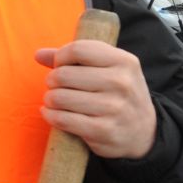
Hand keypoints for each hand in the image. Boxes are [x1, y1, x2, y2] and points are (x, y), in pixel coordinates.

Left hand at [36, 38, 157, 159]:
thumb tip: (39, 54)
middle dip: (52, 80)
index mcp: (124, 61)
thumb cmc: (118, 95)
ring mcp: (113, 108)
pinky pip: (62, 119)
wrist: (143, 133)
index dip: (61, 57)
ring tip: (54, 100)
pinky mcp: (103, 131)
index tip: (60, 65)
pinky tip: (51, 113)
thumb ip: (76, 58)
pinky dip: (50, 115)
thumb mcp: (109, 70)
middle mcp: (121, 83)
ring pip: (59, 97)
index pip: (78, 50)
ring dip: (50, 99)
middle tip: (55, 86)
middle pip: (63, 74)